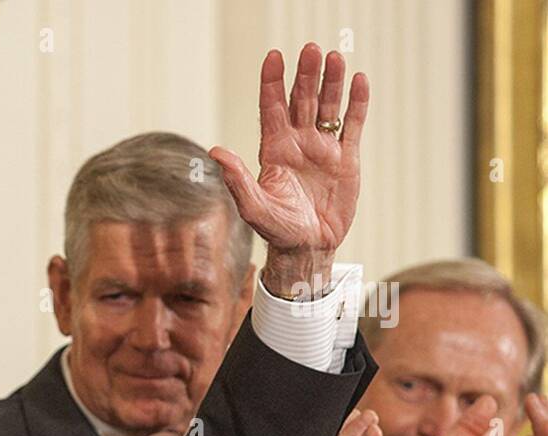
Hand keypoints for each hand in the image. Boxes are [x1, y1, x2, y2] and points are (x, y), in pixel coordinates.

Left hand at [210, 43, 368, 296]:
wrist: (309, 248)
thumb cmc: (278, 231)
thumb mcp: (254, 207)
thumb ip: (237, 179)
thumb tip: (215, 152)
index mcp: (273, 151)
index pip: (272, 109)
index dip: (272, 83)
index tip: (274, 56)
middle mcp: (297, 144)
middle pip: (301, 101)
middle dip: (305, 75)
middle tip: (310, 49)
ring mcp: (322, 149)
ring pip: (328, 107)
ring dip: (331, 82)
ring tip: (334, 57)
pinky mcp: (346, 159)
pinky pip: (352, 125)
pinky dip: (357, 103)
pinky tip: (358, 80)